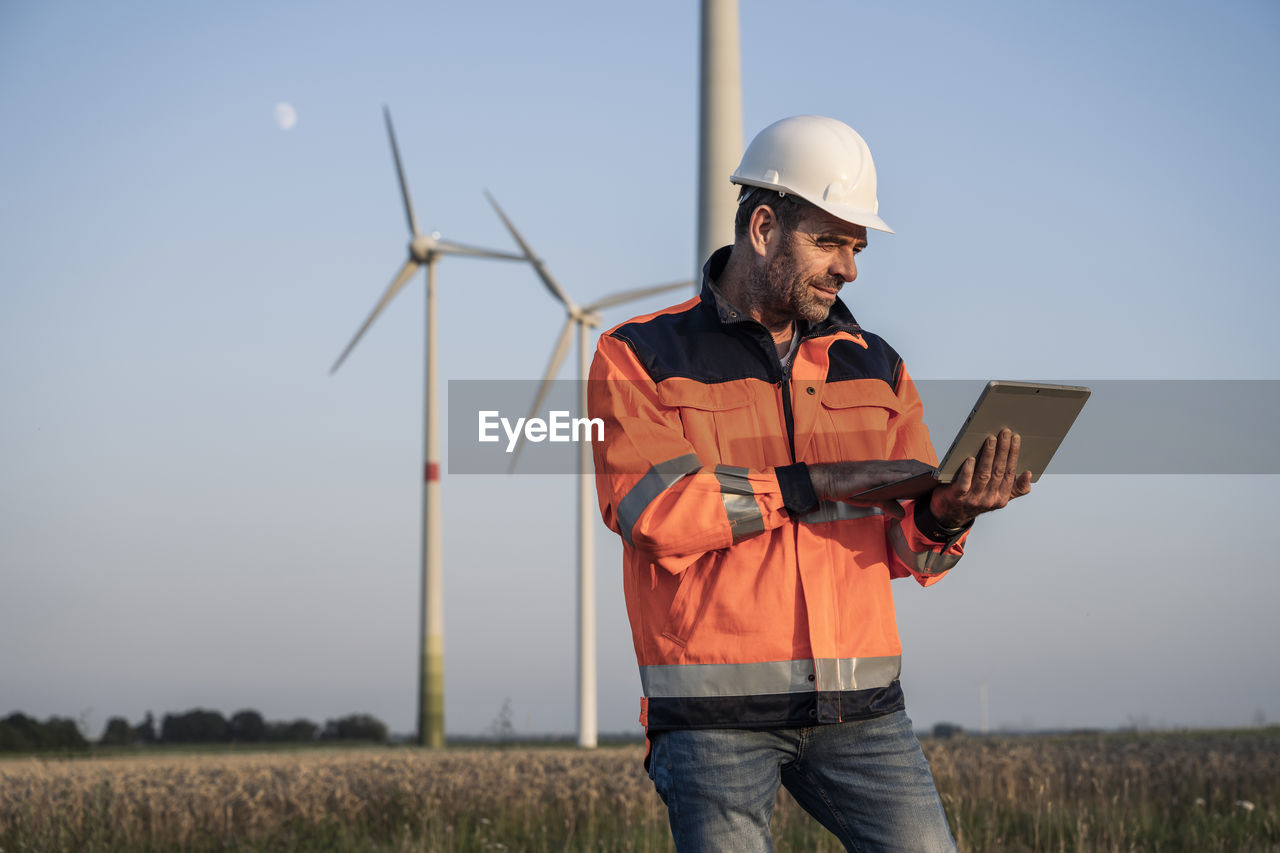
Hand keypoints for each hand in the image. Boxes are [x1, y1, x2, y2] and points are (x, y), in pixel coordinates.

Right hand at [809, 459, 935, 519]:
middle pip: (911, 466)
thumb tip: (901, 514)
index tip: (941, 476)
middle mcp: (883, 467)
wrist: (827, 481)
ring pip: (902, 468)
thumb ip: (887, 505)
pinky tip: (911, 478)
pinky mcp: (868, 474)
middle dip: (928, 470)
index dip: (925, 471)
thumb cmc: (848, 487)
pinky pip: (887, 474)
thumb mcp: (872, 499)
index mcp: (885, 471)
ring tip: (935, 476)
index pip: (910, 469)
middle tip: (945, 475)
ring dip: (919, 471)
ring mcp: (877, 469)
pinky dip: (900, 475)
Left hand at [929, 428, 1031, 527]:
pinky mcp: (957, 496)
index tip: (1016, 438)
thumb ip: (1014, 488)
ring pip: (984, 474)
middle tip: (1005, 432)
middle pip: (998, 471)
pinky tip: (970, 458)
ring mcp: (973, 499)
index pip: (1010, 472)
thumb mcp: (997, 497)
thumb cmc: (975, 498)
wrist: (949, 515)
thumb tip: (1028, 474)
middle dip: (1003, 450)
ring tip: (990, 439)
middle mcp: (989, 499)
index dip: (1014, 455)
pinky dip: (968, 471)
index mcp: (1001, 498)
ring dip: (988, 455)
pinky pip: (964, 483)